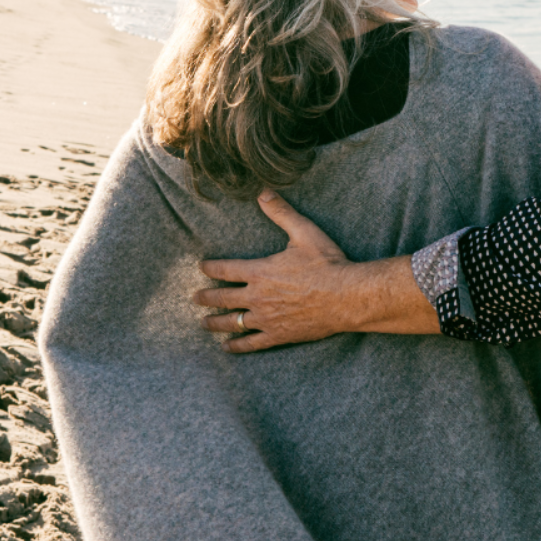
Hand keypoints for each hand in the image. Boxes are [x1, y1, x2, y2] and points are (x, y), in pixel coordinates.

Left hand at [193, 190, 439, 351]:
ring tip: (204, 323)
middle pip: (223, 298)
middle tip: (194, 297)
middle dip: (206, 297)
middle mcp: (257, 296)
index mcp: (260, 271)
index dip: (210, 267)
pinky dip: (236, 346)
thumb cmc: (327, 263)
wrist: (346, 297)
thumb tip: (263, 193)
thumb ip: (281, 213)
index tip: (200, 267)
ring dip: (215, 322)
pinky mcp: (278, 335)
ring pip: (232, 322)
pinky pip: (251, 343)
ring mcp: (266, 319)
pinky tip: (227, 347)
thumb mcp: (304, 232)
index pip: (226, 269)